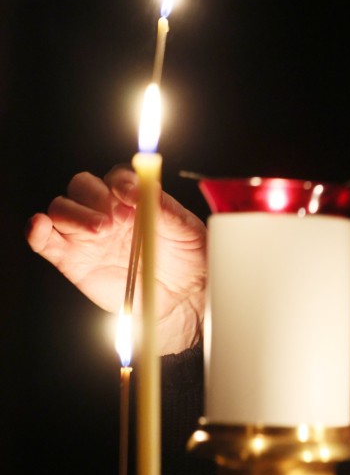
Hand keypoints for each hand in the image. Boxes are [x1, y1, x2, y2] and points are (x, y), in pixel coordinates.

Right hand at [26, 165, 206, 354]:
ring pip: (61, 208)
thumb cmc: (188, 260)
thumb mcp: (188, 231)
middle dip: (95, 197)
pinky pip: (44, 240)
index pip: (117, 176)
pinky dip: (37, 231)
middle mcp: (105, 210)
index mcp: (134, 198)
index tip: (130, 194)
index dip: (121, 181)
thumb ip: (165, 208)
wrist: (182, 298)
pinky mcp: (70, 258)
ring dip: (74, 214)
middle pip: (83, 186)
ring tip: (101, 232)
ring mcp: (85, 233)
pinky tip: (41, 227)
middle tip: (116, 220)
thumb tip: (141, 188)